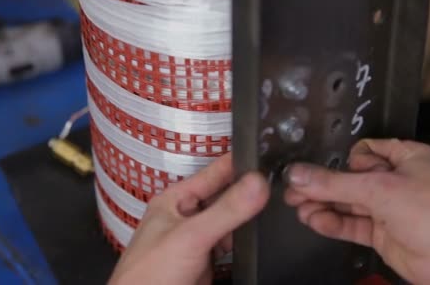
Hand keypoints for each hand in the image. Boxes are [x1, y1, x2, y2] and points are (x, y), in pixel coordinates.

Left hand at [109, 154, 269, 284]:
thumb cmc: (150, 276)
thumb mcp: (192, 236)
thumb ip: (226, 210)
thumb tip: (258, 183)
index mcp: (176, 200)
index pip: (215, 172)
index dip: (241, 164)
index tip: (269, 157)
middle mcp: (187, 216)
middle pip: (225, 196)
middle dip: (249, 191)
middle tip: (279, 183)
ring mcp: (197, 240)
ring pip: (231, 221)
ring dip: (248, 217)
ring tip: (277, 205)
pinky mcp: (207, 262)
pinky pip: (231, 244)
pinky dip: (245, 241)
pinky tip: (260, 237)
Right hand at [284, 139, 429, 284]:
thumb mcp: (378, 189)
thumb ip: (333, 183)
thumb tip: (297, 175)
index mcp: (405, 158)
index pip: (363, 152)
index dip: (343, 160)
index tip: (321, 167)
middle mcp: (396, 181)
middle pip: (350, 178)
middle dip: (322, 184)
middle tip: (293, 188)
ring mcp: (389, 209)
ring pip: (348, 203)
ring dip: (323, 204)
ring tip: (297, 206)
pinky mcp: (382, 233)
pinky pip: (351, 224)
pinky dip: (332, 222)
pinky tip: (313, 220)